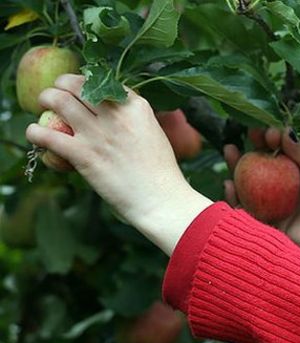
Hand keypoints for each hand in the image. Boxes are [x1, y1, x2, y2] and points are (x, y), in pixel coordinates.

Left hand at [24, 74, 209, 254]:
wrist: (161, 200)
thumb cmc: (161, 173)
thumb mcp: (154, 134)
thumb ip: (134, 120)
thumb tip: (115, 114)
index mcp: (137, 107)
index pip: (104, 81)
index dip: (87, 82)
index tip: (81, 90)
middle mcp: (116, 115)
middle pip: (77, 84)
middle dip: (60, 84)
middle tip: (56, 94)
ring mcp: (98, 134)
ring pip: (58, 100)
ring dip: (45, 99)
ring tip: (43, 106)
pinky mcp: (83, 155)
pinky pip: (47, 135)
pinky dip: (35, 132)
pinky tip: (35, 134)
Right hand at [224, 128, 299, 274]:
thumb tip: (284, 131)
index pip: (282, 153)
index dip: (271, 140)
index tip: (264, 130)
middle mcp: (289, 190)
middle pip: (262, 168)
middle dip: (250, 151)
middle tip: (243, 137)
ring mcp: (279, 209)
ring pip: (251, 188)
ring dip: (238, 170)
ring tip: (230, 153)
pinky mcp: (273, 228)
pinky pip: (248, 214)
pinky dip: (235, 200)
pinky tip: (229, 185)